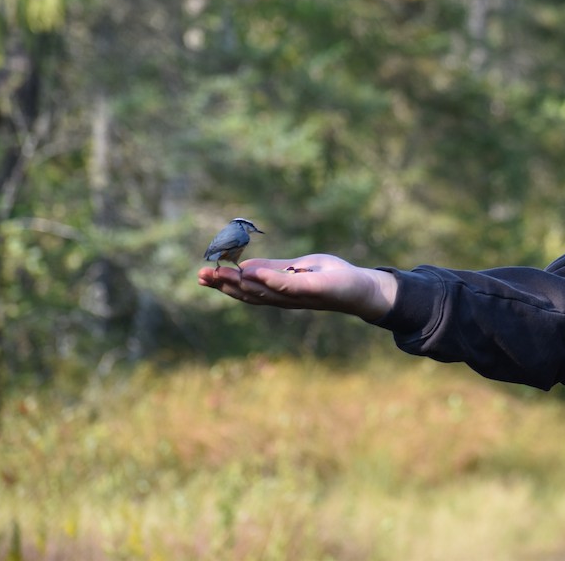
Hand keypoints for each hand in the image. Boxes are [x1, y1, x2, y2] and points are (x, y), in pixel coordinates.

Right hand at [197, 253, 396, 321]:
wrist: (364, 289)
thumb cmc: (334, 277)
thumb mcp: (300, 267)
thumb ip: (275, 269)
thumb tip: (244, 268)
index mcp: (281, 291)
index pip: (247, 288)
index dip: (224, 283)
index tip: (202, 273)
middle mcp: (286, 297)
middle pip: (250, 293)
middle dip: (224, 284)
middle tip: (200, 274)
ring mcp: (299, 296)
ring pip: (263, 291)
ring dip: (239, 283)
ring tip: (216, 273)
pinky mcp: (315, 290)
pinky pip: (289, 285)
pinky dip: (270, 280)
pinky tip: (250, 272)